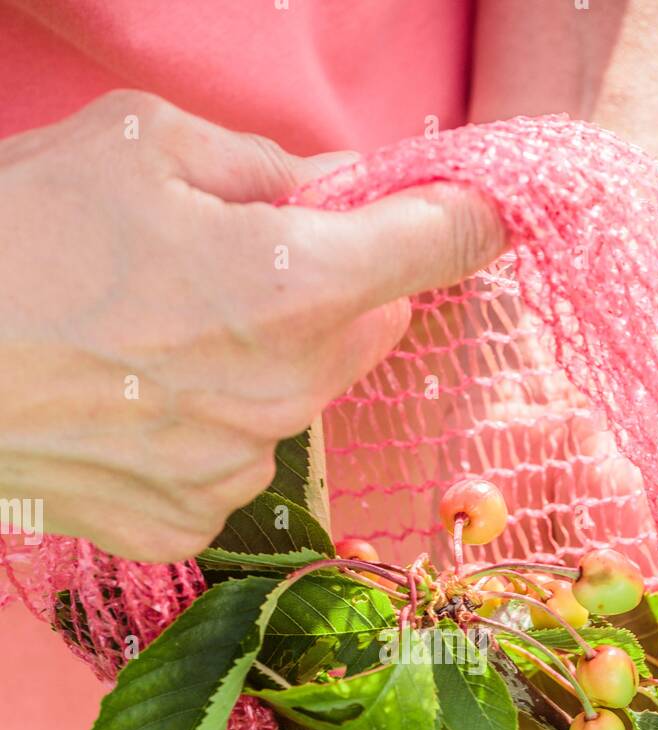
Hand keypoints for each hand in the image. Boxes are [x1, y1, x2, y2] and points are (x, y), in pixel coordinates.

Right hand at [0, 91, 505, 560]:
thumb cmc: (18, 239)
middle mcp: (286, 394)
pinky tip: (138, 400)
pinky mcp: (189, 522)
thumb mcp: (139, 146)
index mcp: (295, 286)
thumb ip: (267, 166)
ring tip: (165, 331)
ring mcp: (238, 472)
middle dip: (343, 284)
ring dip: (273, 359)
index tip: (479, 210)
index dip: (467, 217)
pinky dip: (213, 427)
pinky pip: (239, 465)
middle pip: (376, 327)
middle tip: (256, 254)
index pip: (439, 246)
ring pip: (304, 399)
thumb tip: (338, 185)